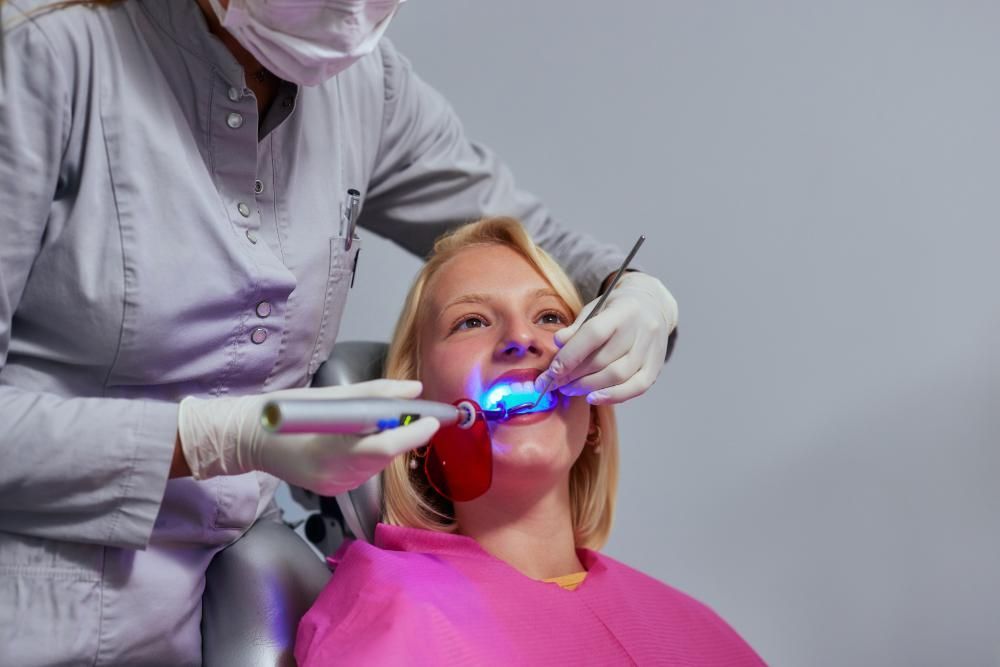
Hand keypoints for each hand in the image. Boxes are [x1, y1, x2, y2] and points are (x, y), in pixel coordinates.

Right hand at [177, 379, 439, 495]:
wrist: (248, 440)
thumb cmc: (284, 411)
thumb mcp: (328, 395)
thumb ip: (374, 394)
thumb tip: (413, 391)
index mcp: (329, 449)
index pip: (383, 446)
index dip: (412, 433)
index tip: (433, 418)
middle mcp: (334, 474)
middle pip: (385, 457)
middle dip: (406, 436)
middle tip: (420, 415)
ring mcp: (334, 486)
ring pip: (378, 466)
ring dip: (391, 444)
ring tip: (393, 422)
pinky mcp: (334, 490)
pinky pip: (366, 471)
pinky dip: (374, 454)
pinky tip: (367, 439)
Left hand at [534, 272, 677, 404]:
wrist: (652, 306)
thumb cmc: (616, 309)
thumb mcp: (595, 309)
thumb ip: (577, 328)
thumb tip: (558, 343)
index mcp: (623, 310)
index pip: (594, 335)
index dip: (570, 356)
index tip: (551, 371)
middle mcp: (641, 330)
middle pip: (604, 360)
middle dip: (574, 376)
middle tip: (554, 383)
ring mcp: (651, 349)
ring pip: (618, 377)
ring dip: (588, 387)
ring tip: (569, 389)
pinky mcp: (656, 366)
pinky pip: (636, 388)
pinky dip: (613, 396)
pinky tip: (593, 398)